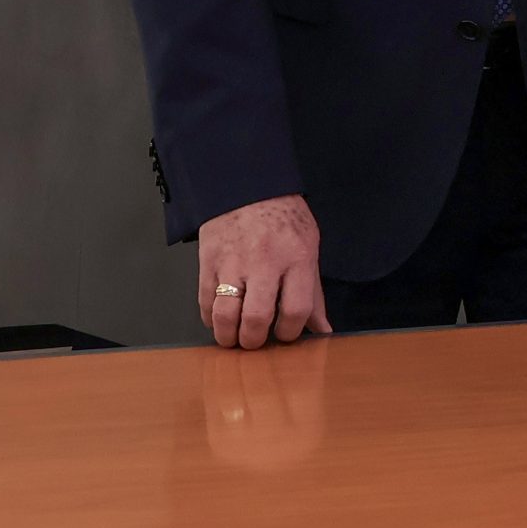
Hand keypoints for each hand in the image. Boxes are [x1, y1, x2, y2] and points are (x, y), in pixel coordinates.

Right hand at [197, 194, 328, 349]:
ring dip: (228, 335)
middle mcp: (265, 262)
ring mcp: (233, 262)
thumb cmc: (283, 219)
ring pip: (225, 315)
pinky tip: (219, 319)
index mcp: (297, 258)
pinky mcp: (208, 262)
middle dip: (255, 340)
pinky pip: (205, 302)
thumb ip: (313, 292)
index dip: (290, 332)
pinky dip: (210, 319)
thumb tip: (321, 329)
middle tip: (256, 340)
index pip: (296, 309)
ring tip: (234, 336)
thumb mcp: (309, 248)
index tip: (285, 334)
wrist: (248, 187)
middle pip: (257, 317)